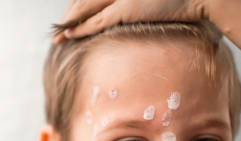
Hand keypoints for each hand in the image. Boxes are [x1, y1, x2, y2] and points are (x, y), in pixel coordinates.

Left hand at [54, 0, 211, 42]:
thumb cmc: (183, 0)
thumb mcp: (153, 3)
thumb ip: (139, 7)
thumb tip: (134, 13)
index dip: (78, 9)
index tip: (67, 20)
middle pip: (85, 1)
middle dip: (69, 15)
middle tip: (57, 30)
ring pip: (86, 10)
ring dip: (69, 23)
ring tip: (57, 36)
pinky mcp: (125, 9)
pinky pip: (96, 22)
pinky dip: (80, 29)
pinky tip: (68, 35)